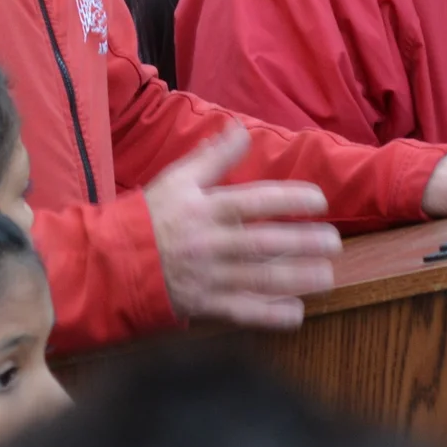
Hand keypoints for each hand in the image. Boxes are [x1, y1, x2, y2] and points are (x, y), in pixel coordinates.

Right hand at [146, 121, 341, 328]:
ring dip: (296, 278)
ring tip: (327, 277)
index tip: (320, 201)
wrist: (112, 262)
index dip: (290, 199)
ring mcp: (208, 277)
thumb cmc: (149, 217)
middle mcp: (211, 243)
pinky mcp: (203, 305)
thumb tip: (240, 131)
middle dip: (303, 243)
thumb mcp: (177, 179)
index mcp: (206, 209)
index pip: (255, 201)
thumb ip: (212, 157)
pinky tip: (297, 313)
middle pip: (264, 242)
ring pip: (258, 279)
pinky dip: (269, 316)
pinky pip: (241, 312)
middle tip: (335, 243)